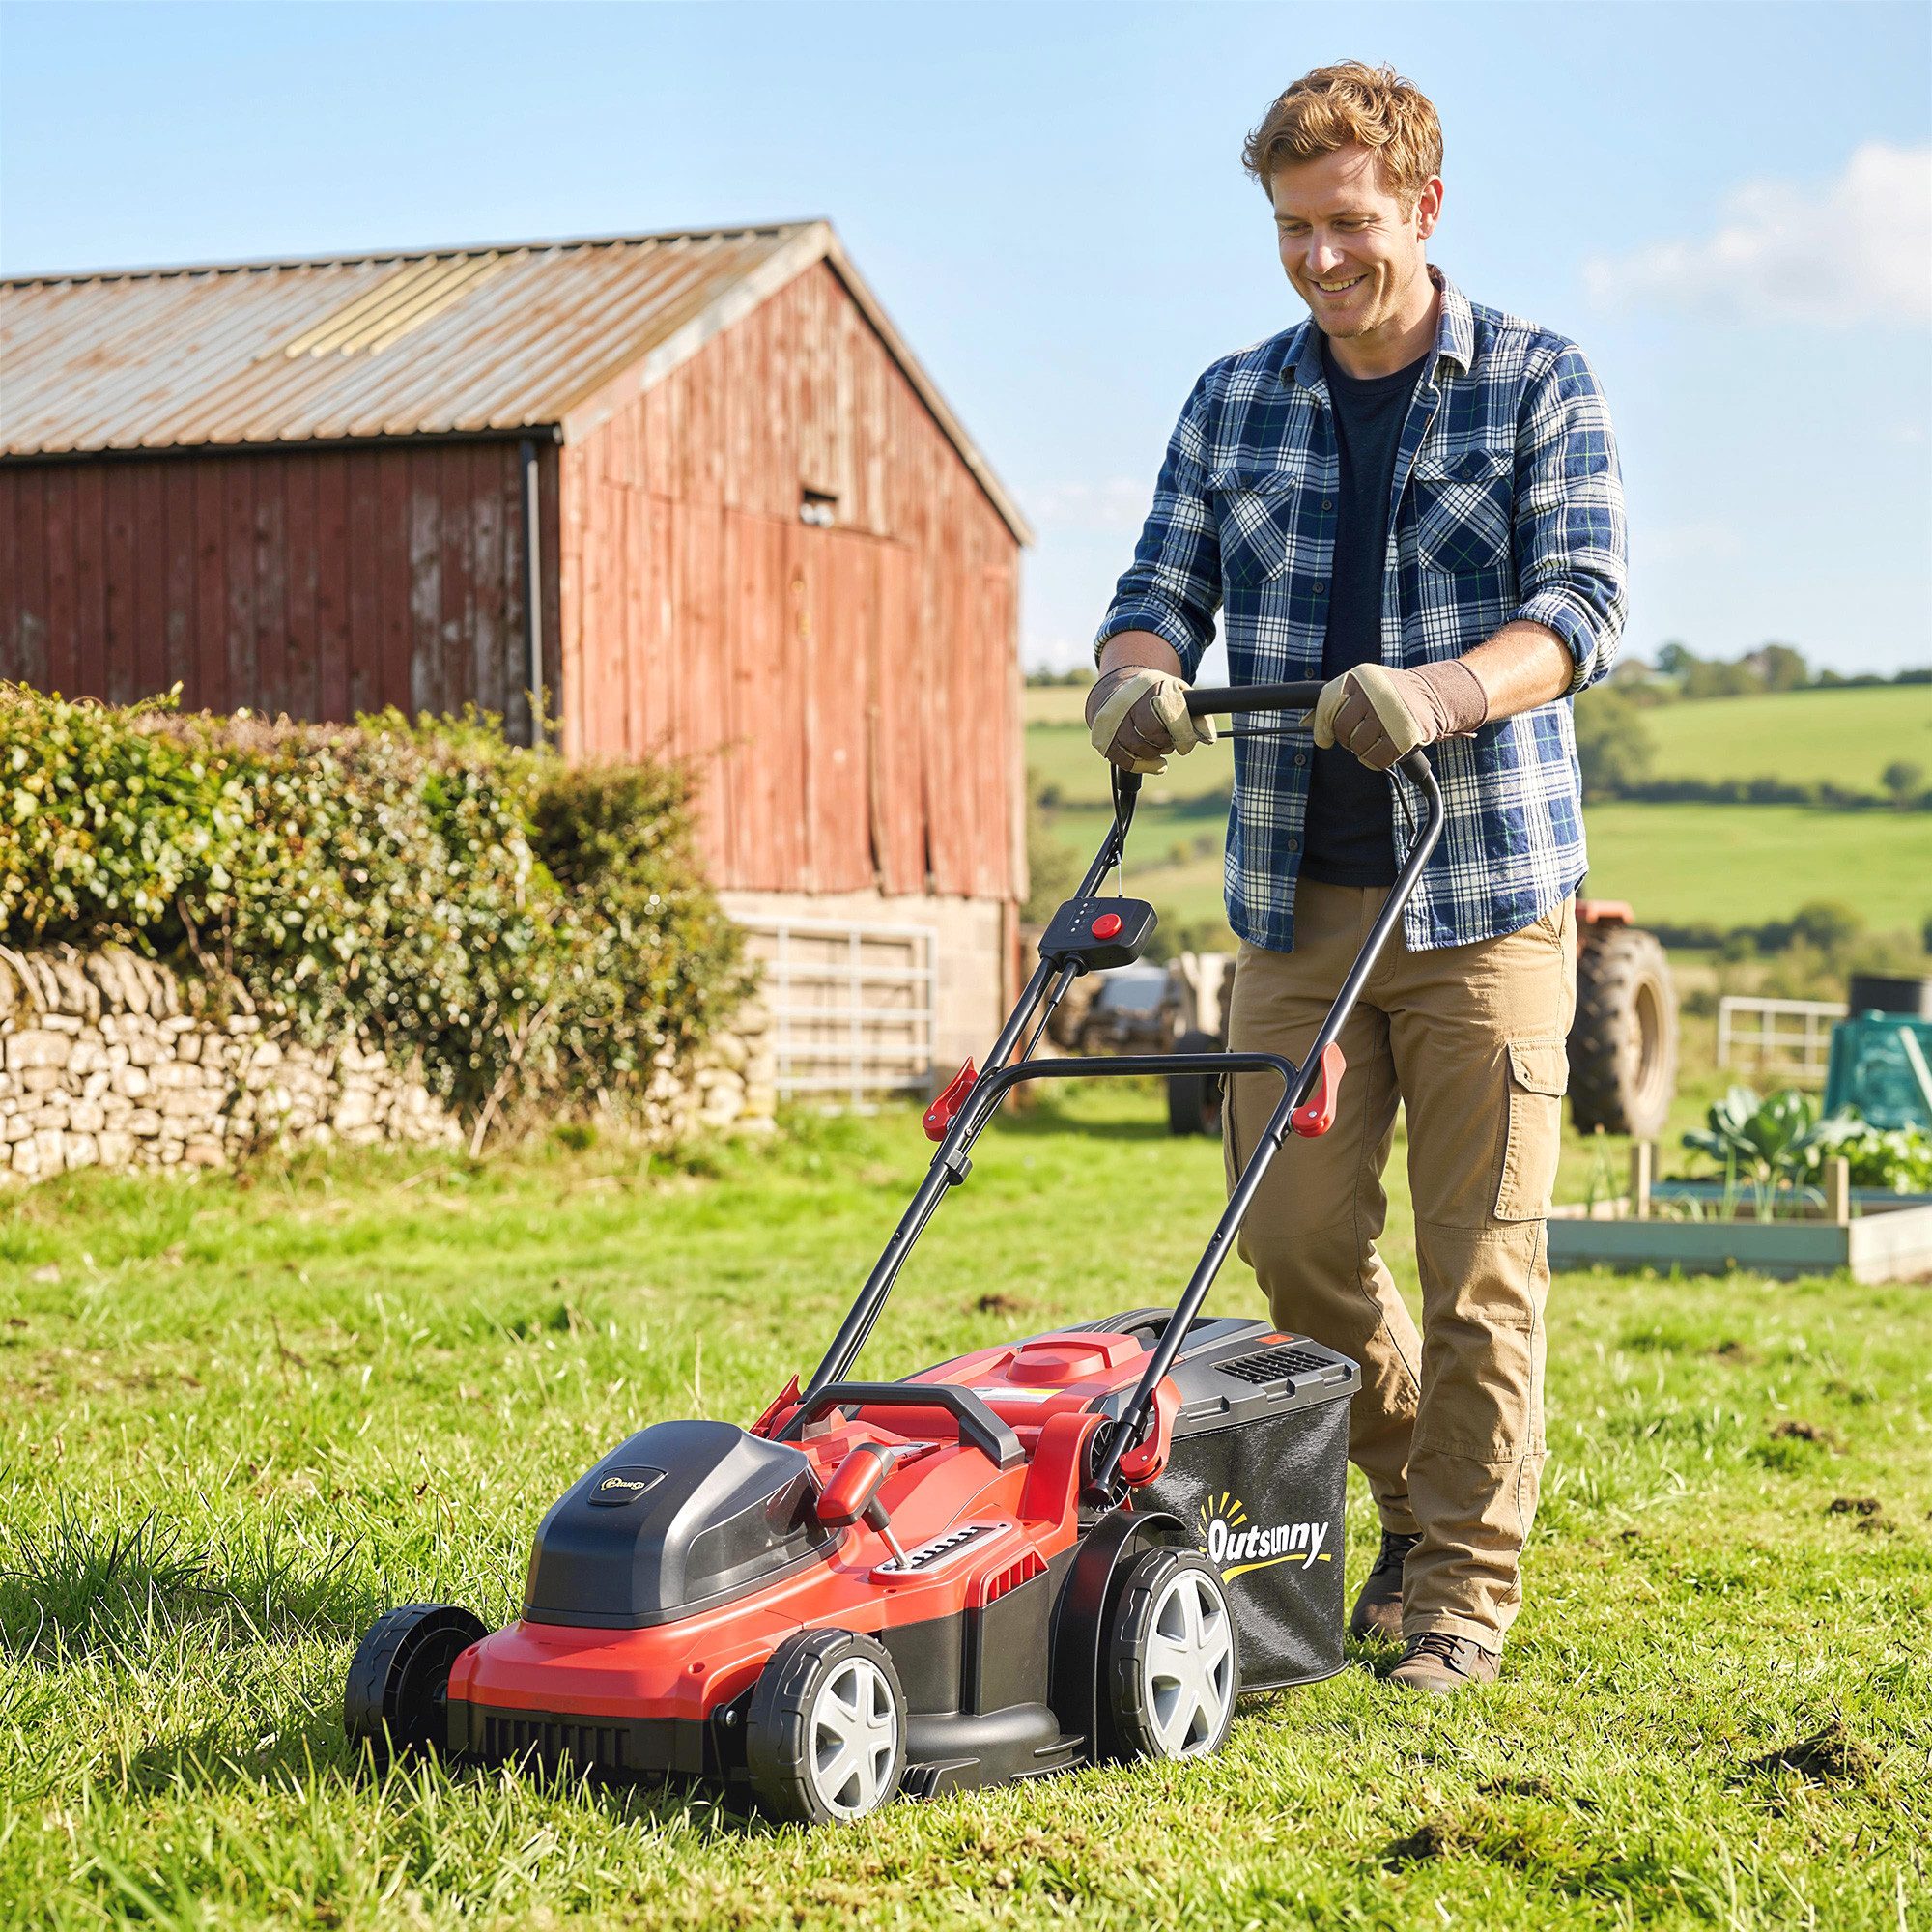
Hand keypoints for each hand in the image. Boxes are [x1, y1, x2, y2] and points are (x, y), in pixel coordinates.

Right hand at [1086, 668, 1216, 773]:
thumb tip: (1208, 738)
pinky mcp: (1103, 736)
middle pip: (1152, 733)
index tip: (1186, 744)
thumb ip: (1196, 714)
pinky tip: (1146, 760)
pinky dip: (1137, 764)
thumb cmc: (1152, 695)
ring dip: (1152, 755)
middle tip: (1168, 743)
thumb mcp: (1176, 694)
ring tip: (1156, 749)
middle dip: (1165, 744)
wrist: (1115, 690)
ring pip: (1137, 747)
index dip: (1183, 735)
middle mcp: (1130, 702)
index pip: (1171, 715)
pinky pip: (1122, 758)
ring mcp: (1114, 719)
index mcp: (1153, 688)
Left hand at [1313, 660, 1488, 770]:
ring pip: (1357, 746)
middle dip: (1347, 738)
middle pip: (1342, 730)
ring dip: (1362, 750)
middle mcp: (1373, 694)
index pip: (1328, 705)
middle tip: (1359, 735)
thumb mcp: (1362, 687)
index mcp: (1360, 677)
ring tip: (1374, 739)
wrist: (1433, 695)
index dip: (1323, 726)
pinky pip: (1376, 759)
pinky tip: (1380, 752)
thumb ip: (1334, 702)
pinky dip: (1374, 760)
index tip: (1327, 736)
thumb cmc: (1391, 693)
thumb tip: (1304, 723)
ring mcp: (1389, 715)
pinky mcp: (1403, 735)